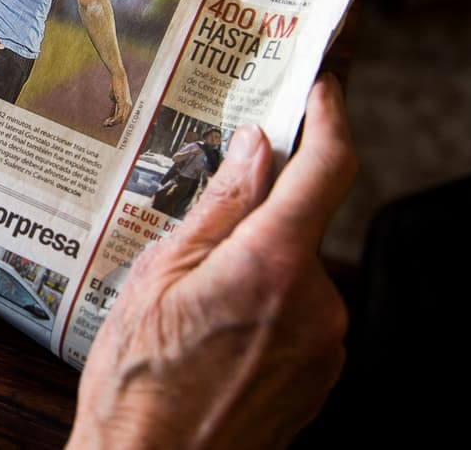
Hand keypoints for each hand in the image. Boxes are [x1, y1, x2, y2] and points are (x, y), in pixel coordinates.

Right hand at [68, 75, 355, 449]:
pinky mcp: (319, 378)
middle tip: (201, 224)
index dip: (330, 116)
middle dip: (259, 213)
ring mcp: (324, 346)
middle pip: (303, 223)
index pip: (328, 167)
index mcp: (273, 263)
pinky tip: (210, 332)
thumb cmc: (141, 382)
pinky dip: (262, 306)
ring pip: (296, 272)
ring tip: (190, 299)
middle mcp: (316, 302)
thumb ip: (217, 206)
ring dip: (256, 266)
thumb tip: (253, 151)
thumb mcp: (159, 274)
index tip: (321, 88)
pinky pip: (298, 316)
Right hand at [103, 74, 131, 126]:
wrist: (118, 77)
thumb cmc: (117, 86)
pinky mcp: (123, 102)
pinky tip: (109, 120)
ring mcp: (126, 105)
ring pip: (121, 119)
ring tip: (106, 123)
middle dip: (113, 124)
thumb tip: (111, 113)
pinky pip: (120, 114)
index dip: (114, 122)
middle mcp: (128, 106)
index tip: (106, 122)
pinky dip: (114, 119)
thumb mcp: (114, 98)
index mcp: (127, 106)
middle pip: (122, 120)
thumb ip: (114, 106)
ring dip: (113, 123)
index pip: (122, 117)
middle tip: (105, 124)